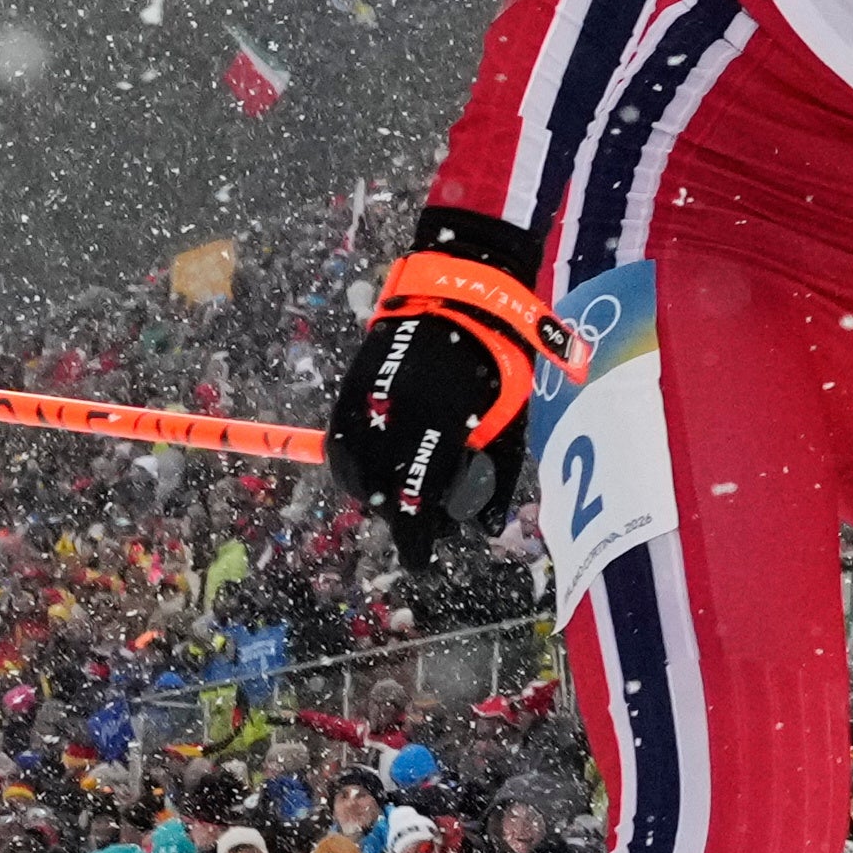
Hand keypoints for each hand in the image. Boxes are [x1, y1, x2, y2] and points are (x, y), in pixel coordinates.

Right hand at [331, 206, 559, 541]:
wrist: (460, 291)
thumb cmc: (497, 358)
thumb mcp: (510, 417)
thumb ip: (496, 474)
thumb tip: (486, 529)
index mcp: (440, 420)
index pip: (420, 495)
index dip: (417, 536)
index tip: (420, 560)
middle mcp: (396, 412)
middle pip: (384, 489)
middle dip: (403, 514)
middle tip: (424, 521)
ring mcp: (368, 398)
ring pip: (355, 470)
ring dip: (375, 493)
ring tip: (401, 495)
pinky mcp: (350, 387)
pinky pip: (342, 442)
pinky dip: (355, 466)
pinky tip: (374, 473)